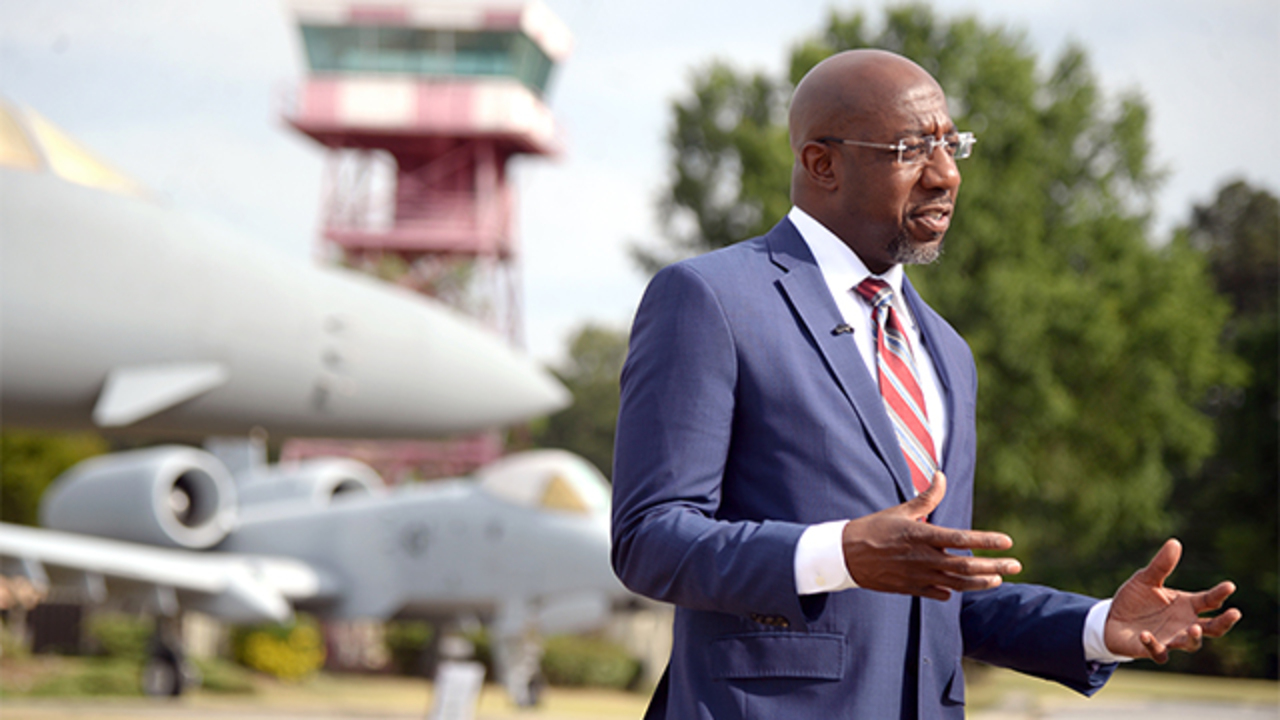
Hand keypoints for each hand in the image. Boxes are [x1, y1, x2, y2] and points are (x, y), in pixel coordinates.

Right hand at [841, 471, 1022, 600]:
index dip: (986, 541)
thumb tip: (941, 476)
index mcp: (920, 535)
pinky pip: (938, 594)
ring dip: (980, 582)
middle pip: (966, 566)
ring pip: (957, 583)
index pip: (961, 539)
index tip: (1007, 541)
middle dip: (994, 566)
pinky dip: (953, 591)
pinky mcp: (910, 588)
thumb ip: (926, 497)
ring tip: (998, 580)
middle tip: (1015, 565)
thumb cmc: (874, 528)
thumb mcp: (900, 511)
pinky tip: (962, 587)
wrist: (845, 556)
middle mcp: (922, 558)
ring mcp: (917, 576)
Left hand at [1104, 538, 1240, 662]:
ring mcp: (1171, 638)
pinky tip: (1146, 634)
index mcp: (1187, 605)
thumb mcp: (1146, 579)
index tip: (1230, 585)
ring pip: (1192, 644)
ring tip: (1195, 628)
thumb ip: (1161, 565)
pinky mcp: (1153, 649)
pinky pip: (1159, 652)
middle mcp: (1184, 624)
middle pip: (1213, 628)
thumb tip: (1174, 542)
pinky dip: (1154, 645)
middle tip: (1235, 613)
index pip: (1210, 601)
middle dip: (1224, 622)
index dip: (1220, 594)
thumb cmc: (1135, 599)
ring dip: (1194, 638)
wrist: (1112, 619)